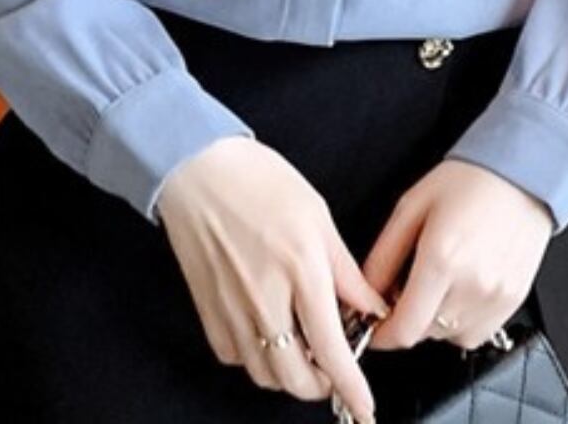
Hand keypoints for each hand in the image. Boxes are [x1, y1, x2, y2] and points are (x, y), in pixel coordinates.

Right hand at [156, 136, 389, 422]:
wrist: (197, 167)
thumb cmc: (258, 179)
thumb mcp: (317, 215)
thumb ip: (345, 270)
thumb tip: (371, 307)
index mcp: (301, 270)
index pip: (332, 348)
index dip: (351, 386)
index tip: (364, 407)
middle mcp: (266, 298)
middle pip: (295, 377)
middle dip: (321, 384)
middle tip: (334, 366)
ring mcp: (231, 308)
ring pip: (264, 373)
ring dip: (289, 373)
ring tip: (303, 348)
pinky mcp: (206, 310)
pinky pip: (235, 356)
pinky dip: (255, 357)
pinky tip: (267, 332)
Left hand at [358, 159, 552, 351]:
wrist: (520, 173)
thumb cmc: (467, 181)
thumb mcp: (411, 207)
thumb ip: (383, 256)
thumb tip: (365, 293)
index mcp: (442, 257)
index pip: (405, 328)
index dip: (382, 336)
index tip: (373, 327)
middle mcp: (472, 284)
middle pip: (425, 333)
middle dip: (408, 316)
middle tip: (407, 285)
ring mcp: (497, 296)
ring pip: (450, 337)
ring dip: (435, 320)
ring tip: (439, 281)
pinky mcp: (515, 299)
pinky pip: (478, 332)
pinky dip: (462, 320)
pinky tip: (461, 286)